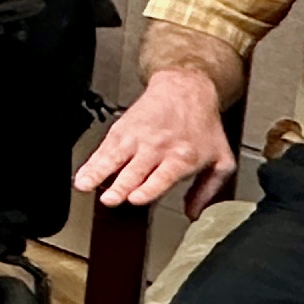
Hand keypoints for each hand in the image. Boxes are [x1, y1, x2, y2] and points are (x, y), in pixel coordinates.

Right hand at [73, 70, 236, 211]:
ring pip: (115, 158)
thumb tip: (194, 213)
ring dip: (98, 173)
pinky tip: (83, 174)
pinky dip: (91, 162)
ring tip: (85, 185)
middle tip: (110, 198)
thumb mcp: (220, 159)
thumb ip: (208, 190)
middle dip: (121, 186)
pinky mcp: (121, 131)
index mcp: (182, 158)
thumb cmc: (202, 126)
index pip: (162, 176)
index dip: (148, 188)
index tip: (135, 199)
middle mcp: (157, 148)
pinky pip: (104, 149)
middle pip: (135, 170)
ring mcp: (137, 139)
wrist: (185, 90)